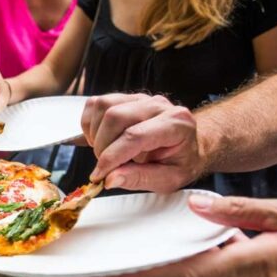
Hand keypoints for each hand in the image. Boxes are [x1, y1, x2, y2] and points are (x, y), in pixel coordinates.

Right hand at [84, 93, 202, 192]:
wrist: (187, 144)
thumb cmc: (180, 161)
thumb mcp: (168, 179)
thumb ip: (139, 178)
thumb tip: (110, 179)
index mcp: (175, 123)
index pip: (135, 136)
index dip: (112, 157)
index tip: (100, 175)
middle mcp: (157, 105)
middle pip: (114, 116)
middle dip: (102, 145)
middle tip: (106, 166)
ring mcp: (139, 99)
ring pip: (102, 107)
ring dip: (95, 134)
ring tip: (104, 152)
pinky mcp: (123, 98)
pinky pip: (95, 104)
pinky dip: (89, 124)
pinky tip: (100, 139)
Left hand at [106, 195, 276, 276]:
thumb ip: (243, 212)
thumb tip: (197, 205)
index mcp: (251, 265)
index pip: (186, 272)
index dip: (149, 274)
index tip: (119, 270)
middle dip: (152, 272)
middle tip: (118, 262)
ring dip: (175, 267)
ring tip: (145, 251)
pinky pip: (223, 276)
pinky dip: (202, 264)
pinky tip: (193, 248)